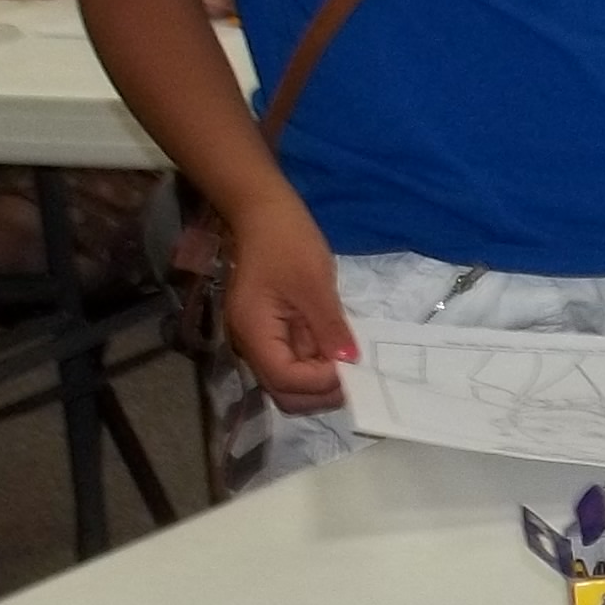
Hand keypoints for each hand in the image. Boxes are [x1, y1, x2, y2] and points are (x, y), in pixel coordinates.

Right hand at [219, 189, 355, 410]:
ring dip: (319, 379)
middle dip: (321, 390)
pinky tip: (335, 347)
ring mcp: (258, 340)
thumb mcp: (315, 284)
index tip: (352, 367)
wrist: (262, 212)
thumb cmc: (286, 241)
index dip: (321, 382)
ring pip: (289, 382)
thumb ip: (329, 328)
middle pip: (284, 392)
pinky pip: (291, 360)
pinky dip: (315, 362)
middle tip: (354, 373)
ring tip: (347, 359)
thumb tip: (349, 362)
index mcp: (254, 333)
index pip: (286, 381)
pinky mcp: (269, 332)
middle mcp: (249, 345)